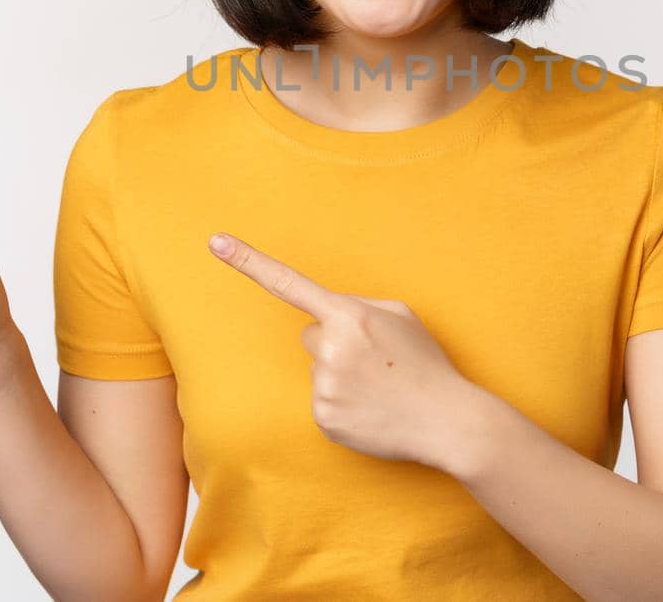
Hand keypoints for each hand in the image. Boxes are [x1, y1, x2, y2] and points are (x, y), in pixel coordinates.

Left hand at [207, 231, 476, 469]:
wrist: (447, 420)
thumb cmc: (425, 363)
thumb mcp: (400, 315)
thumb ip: (358, 306)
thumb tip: (326, 317)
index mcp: (349, 314)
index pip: (288, 282)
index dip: (248, 261)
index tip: (214, 242)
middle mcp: (330, 348)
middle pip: (312, 335)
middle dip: (336, 344)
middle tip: (376, 361)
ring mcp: (324, 386)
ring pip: (317, 369)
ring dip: (341, 376)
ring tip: (379, 387)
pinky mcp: (323, 418)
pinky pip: (321, 402)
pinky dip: (342, 405)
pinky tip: (371, 409)